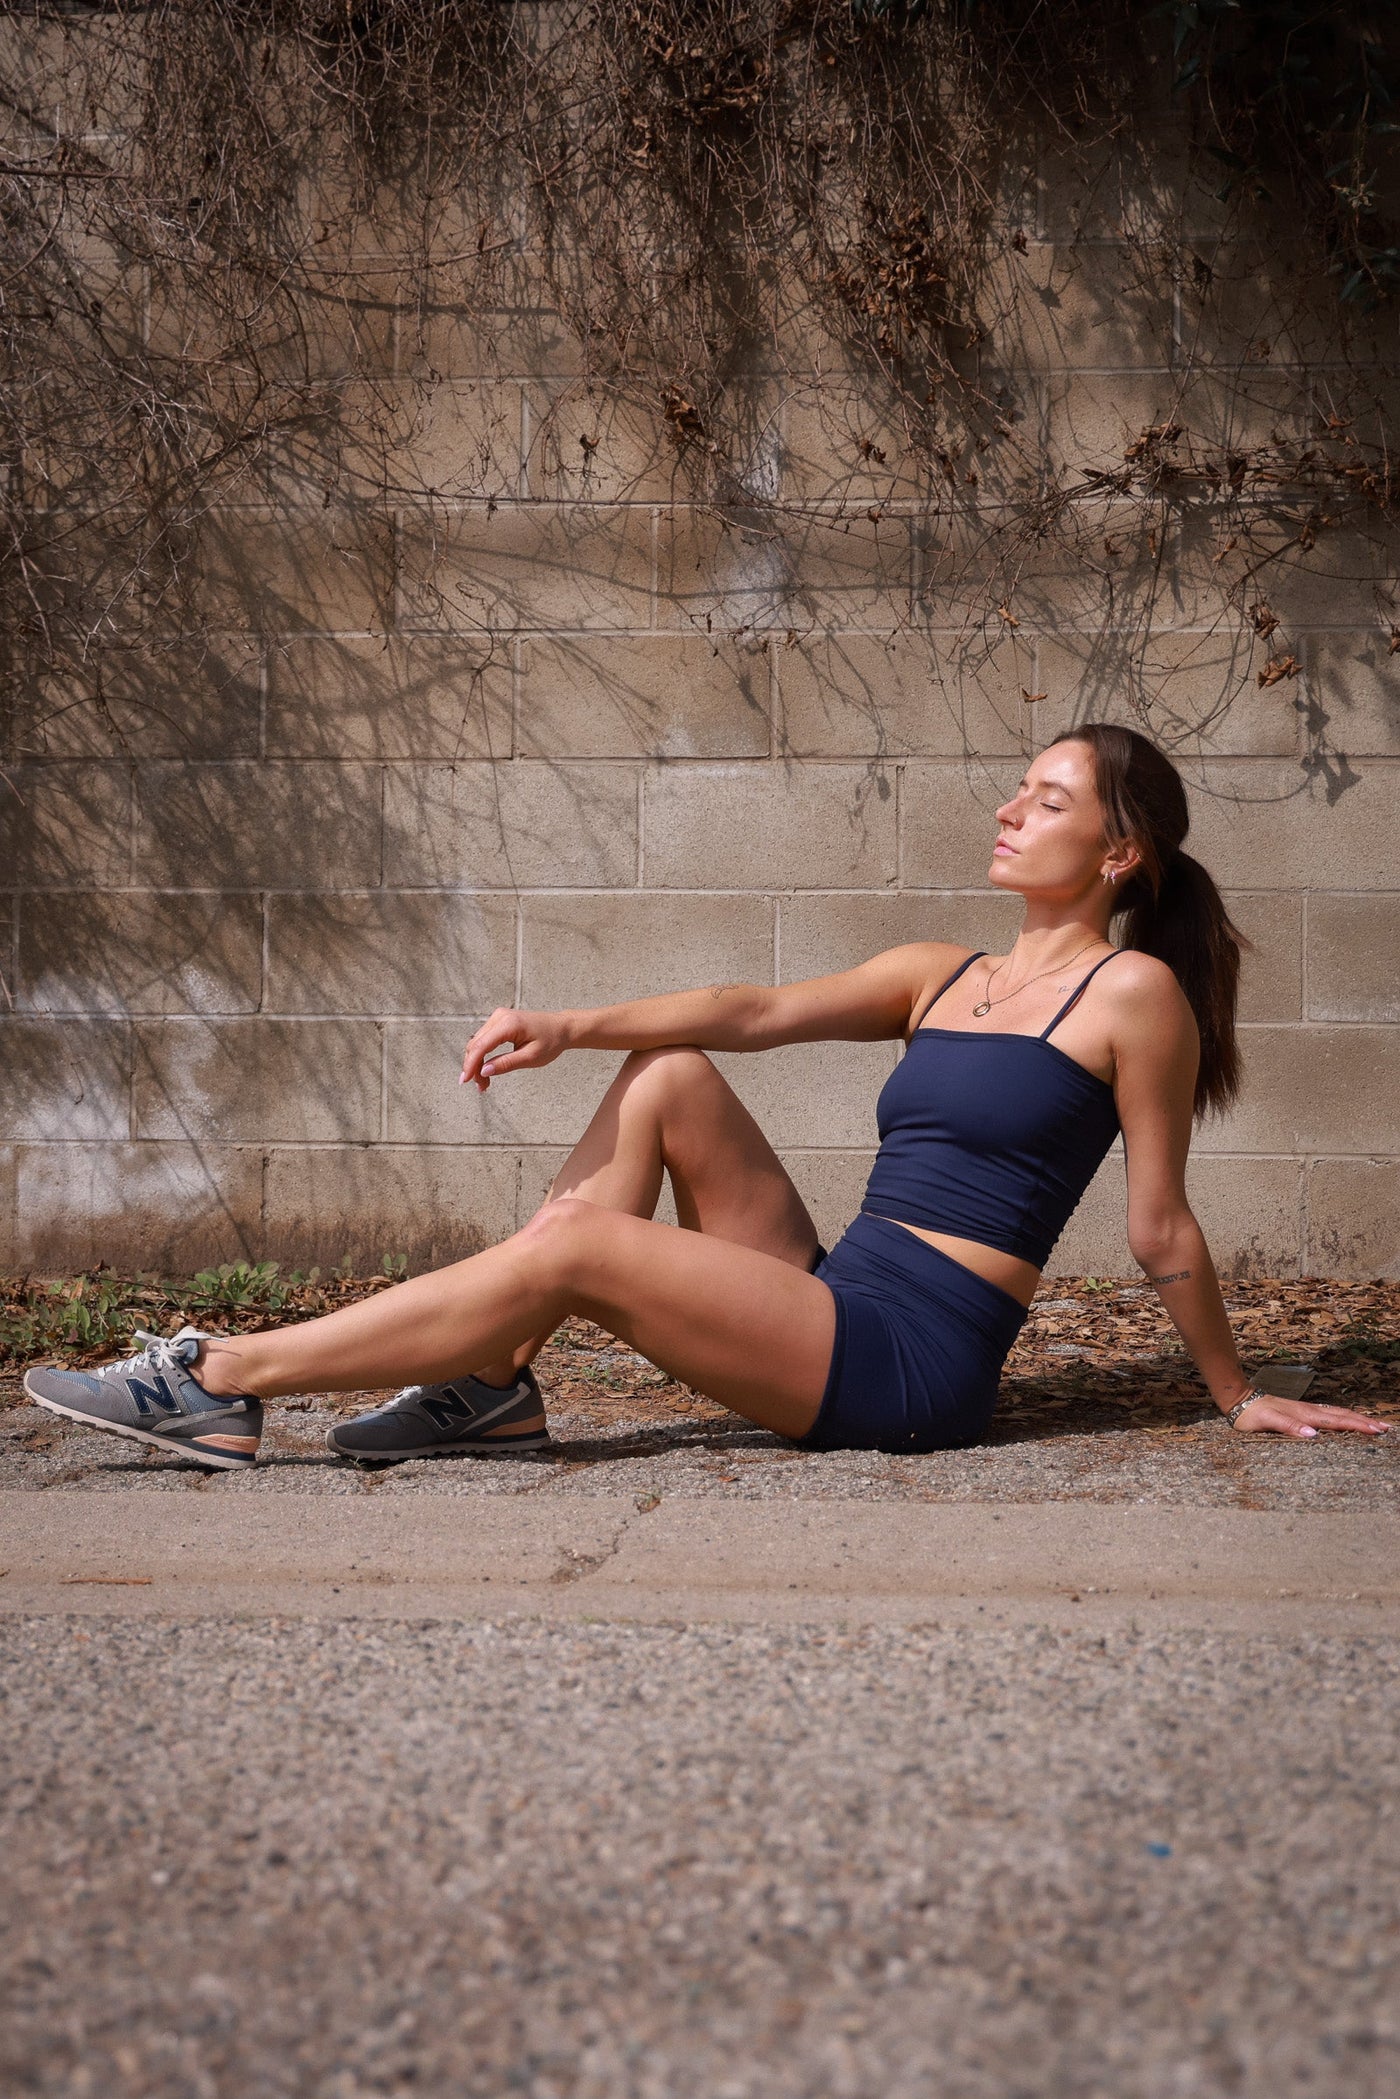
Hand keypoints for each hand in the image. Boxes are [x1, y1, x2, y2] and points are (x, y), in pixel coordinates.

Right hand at [460, 1008, 572, 1091]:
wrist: (561, 1028)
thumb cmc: (551, 1040)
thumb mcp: (531, 1057)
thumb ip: (506, 1064)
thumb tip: (484, 1071)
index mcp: (509, 1024)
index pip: (481, 1045)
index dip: (470, 1064)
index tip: (465, 1080)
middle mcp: (500, 1017)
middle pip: (475, 1044)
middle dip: (473, 1067)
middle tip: (481, 1087)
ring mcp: (498, 1017)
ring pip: (477, 1042)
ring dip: (476, 1063)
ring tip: (484, 1083)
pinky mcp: (499, 1021)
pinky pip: (484, 1039)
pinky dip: (482, 1055)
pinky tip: (486, 1069)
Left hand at [1228, 1393, 1389, 1439]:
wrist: (1239, 1400)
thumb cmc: (1251, 1415)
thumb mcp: (1267, 1423)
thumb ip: (1289, 1427)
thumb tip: (1313, 1435)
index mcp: (1304, 1416)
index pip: (1337, 1422)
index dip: (1357, 1427)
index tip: (1377, 1431)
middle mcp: (1309, 1412)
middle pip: (1343, 1415)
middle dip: (1365, 1422)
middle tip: (1387, 1429)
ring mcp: (1306, 1410)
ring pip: (1338, 1413)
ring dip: (1358, 1418)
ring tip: (1375, 1424)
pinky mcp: (1302, 1412)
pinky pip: (1329, 1414)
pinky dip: (1344, 1417)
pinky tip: (1348, 1420)